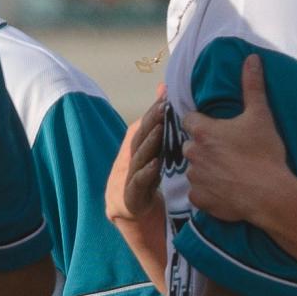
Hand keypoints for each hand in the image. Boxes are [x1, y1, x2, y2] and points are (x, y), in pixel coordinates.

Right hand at [106, 90, 165, 223]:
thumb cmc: (146, 172)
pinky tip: (156, 164)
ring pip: (139, 156)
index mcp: (137, 145)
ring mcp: (129, 175)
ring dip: (150, 143)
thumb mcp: (154, 147)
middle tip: (164, 107)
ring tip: (161, 130)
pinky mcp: (132, 195)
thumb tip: (165, 88)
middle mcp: (131, 157)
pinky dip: (146, 173)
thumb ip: (158, 120)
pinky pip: (138, 182)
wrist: (129, 208)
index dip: (154, 110)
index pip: (145, 124)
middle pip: (140, 136)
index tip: (167, 96)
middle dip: (151, 121)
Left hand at [184, 54, 293, 225]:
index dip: (201, 121)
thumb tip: (251, 58)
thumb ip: (252, 85)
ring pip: (195, 169)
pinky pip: (199, 193)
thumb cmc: (264, 152)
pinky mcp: (199, 200)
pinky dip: (209, 191)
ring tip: (229, 172)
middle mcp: (192, 153)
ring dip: (206, 169)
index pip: (189, 119)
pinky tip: (227, 190)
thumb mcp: (261, 115)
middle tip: (228, 150)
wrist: (270, 194)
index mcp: (203, 131)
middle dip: (204, 146)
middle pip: (191, 145)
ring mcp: (194, 178)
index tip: (216, 126)